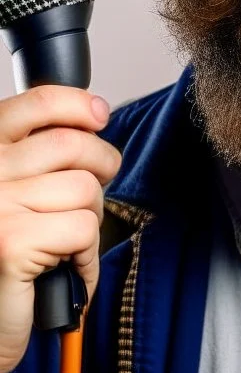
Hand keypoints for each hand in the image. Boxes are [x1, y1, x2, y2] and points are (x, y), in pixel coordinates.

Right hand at [0, 86, 121, 372]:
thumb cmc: (5, 256)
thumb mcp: (16, 188)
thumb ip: (39, 154)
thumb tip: (92, 115)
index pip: (37, 102)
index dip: (78, 104)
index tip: (98, 115)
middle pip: (72, 144)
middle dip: (100, 167)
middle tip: (90, 195)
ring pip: (84, 189)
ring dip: (90, 219)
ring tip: (67, 242)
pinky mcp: (13, 243)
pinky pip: (83, 230)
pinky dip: (87, 257)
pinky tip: (68, 270)